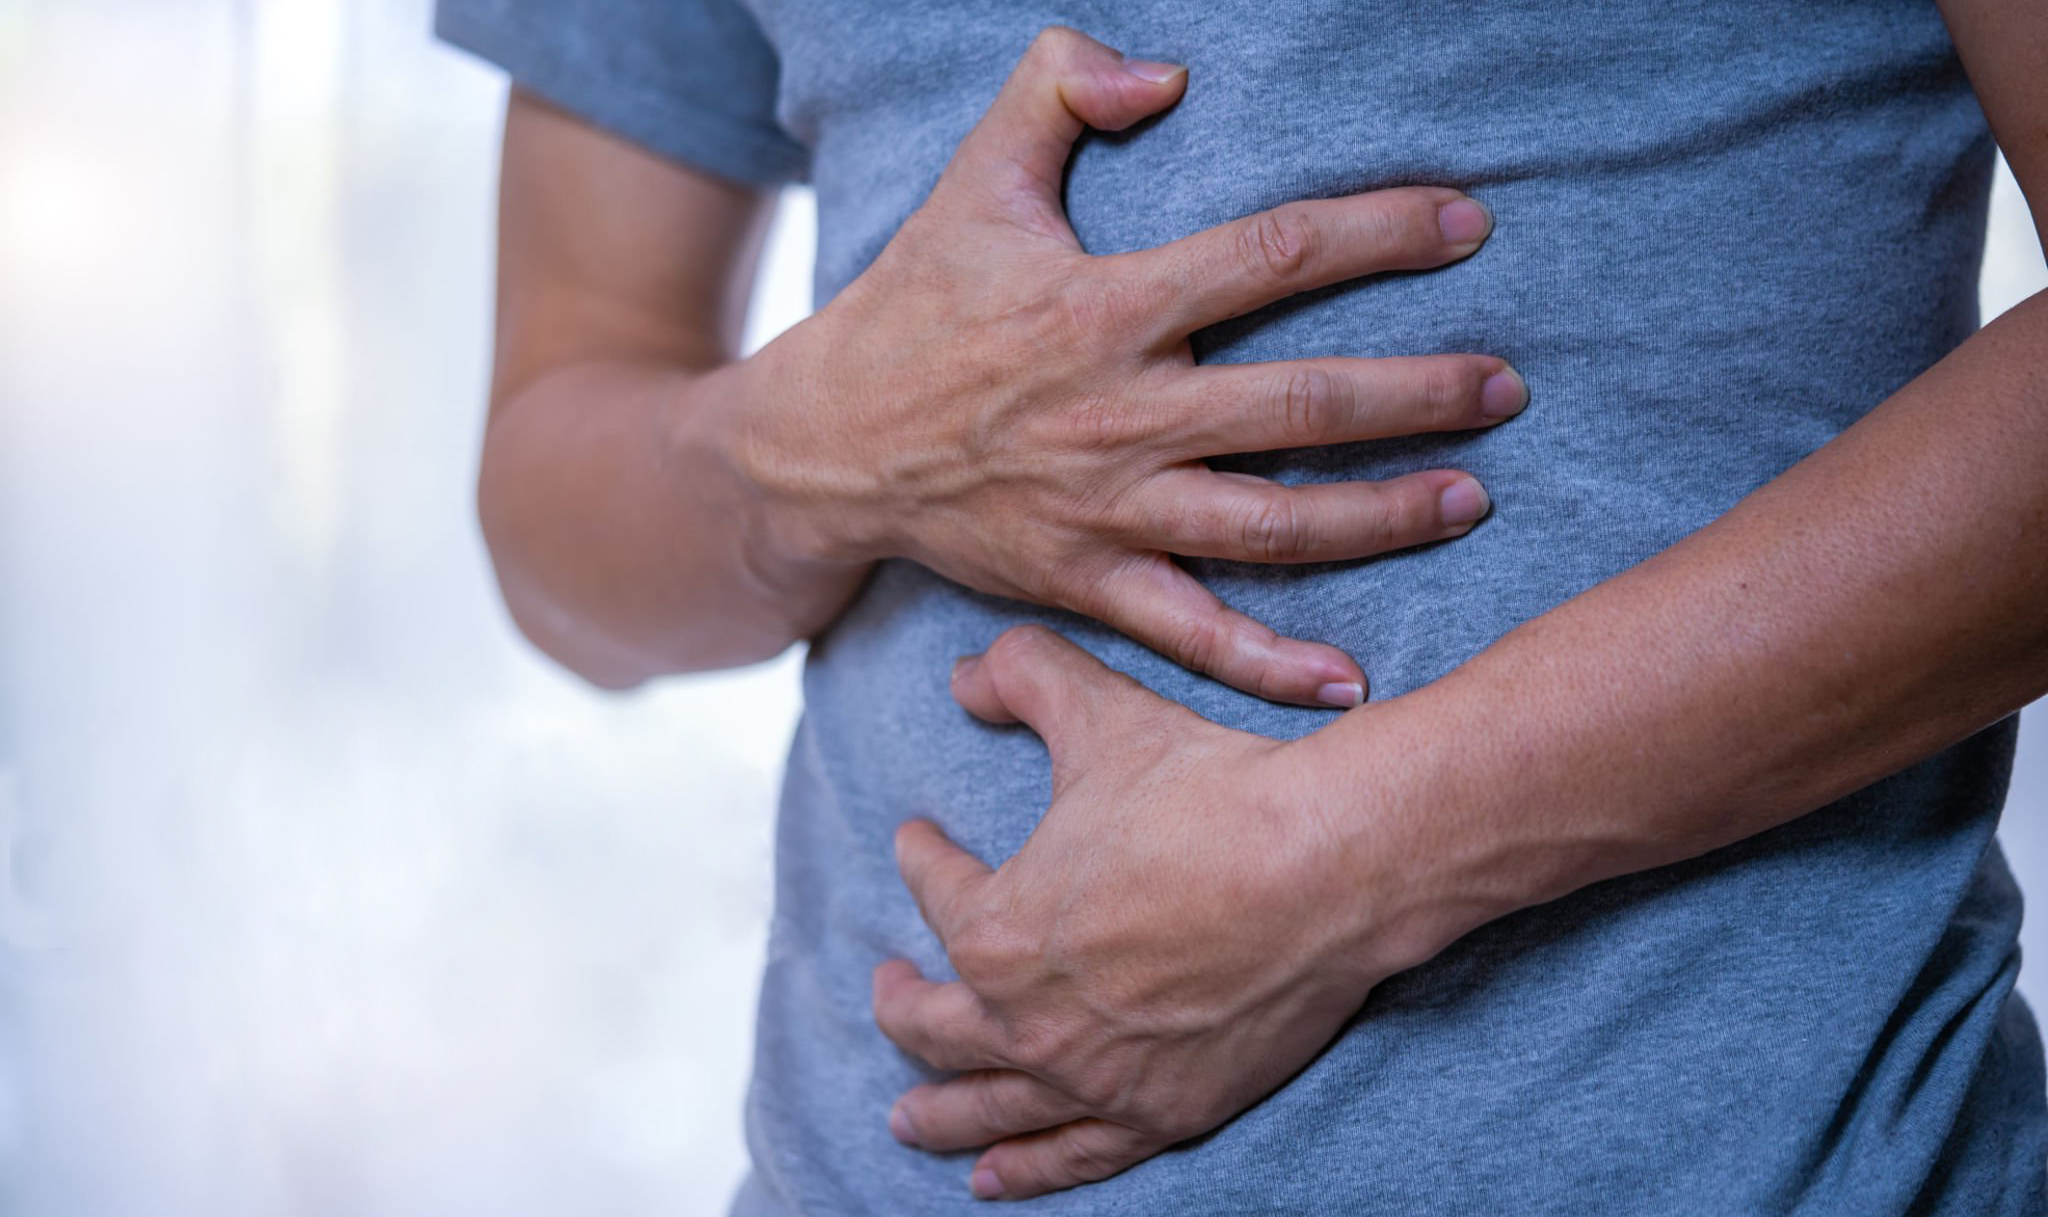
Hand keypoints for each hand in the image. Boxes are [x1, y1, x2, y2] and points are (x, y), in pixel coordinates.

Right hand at [733, 26, 1523, 707]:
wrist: (821, 448)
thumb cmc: (912, 307)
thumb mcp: (974, 180)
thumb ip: (1057, 93)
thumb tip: (1164, 72)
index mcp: (1103, 308)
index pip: (1269, 258)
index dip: (1377, 234)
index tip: (1468, 222)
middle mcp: (1118, 415)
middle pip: (1299, 407)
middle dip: (1418, 396)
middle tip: (1505, 387)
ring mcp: (1104, 512)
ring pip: (1269, 526)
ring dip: (1378, 518)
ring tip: (1470, 501)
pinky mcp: (1084, 583)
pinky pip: (1190, 634)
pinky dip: (1268, 664)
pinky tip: (1348, 681)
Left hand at [871, 625, 1456, 1199]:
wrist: (1329, 866)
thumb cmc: (1209, 790)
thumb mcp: (1097, 711)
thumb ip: (1019, 675)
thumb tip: (964, 672)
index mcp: (995, 930)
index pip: (935, 894)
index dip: (922, 857)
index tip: (919, 840)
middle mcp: (1028, 1021)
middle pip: (935, 1024)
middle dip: (902, 1004)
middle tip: (888, 989)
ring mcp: (1093, 1078)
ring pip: (987, 1107)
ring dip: (939, 1112)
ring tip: (907, 1121)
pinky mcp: (1161, 1114)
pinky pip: (1072, 1153)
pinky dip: (1026, 1168)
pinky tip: (993, 1179)